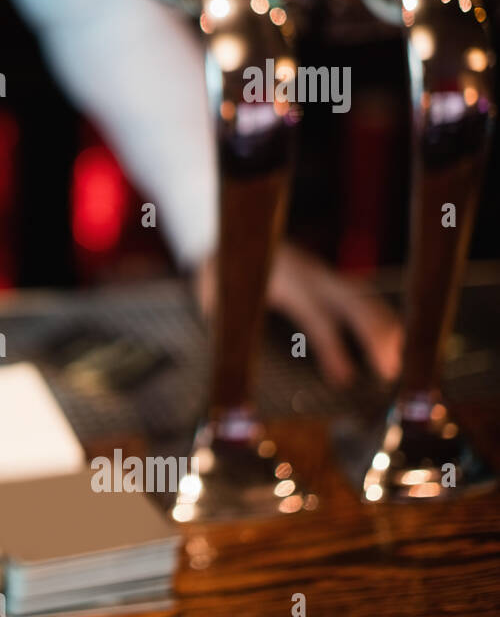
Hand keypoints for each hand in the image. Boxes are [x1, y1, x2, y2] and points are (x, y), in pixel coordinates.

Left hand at [195, 242, 401, 386]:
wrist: (228, 236)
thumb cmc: (220, 273)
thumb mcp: (216, 293)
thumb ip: (228, 317)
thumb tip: (228, 350)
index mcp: (281, 278)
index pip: (315, 314)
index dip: (331, 347)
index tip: (343, 380)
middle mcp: (309, 274)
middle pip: (352, 300)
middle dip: (374, 334)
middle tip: (390, 372)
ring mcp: (322, 274)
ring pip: (363, 299)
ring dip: (386, 329)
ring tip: (399, 364)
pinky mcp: (327, 280)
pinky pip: (361, 298)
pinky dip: (381, 319)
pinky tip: (397, 343)